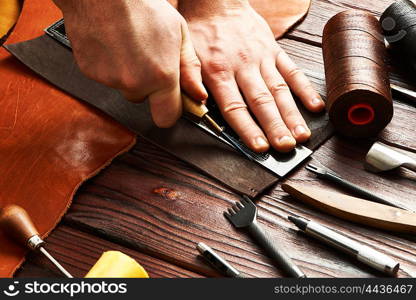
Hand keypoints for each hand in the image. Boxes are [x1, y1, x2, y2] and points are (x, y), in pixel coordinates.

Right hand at [53, 0, 206, 127]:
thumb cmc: (141, 5)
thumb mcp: (179, 33)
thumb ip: (190, 68)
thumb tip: (198, 94)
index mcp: (161, 76)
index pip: (167, 117)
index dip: (171, 110)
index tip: (172, 101)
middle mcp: (135, 83)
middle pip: (144, 100)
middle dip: (148, 86)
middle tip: (148, 58)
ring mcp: (111, 80)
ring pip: (125, 87)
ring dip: (129, 74)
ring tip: (130, 45)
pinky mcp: (91, 72)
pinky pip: (106, 77)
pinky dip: (110, 66)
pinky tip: (114, 44)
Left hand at [178, 0, 324, 151]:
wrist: (218, 2)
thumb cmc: (200, 31)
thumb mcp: (185, 54)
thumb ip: (190, 80)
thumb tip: (199, 104)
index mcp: (218, 71)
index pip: (235, 106)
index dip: (248, 129)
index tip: (259, 147)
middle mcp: (243, 67)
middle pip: (261, 102)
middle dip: (275, 127)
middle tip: (286, 147)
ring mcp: (262, 58)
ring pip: (279, 90)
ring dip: (291, 114)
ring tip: (301, 136)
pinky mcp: (274, 50)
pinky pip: (292, 70)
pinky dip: (305, 89)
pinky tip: (315, 106)